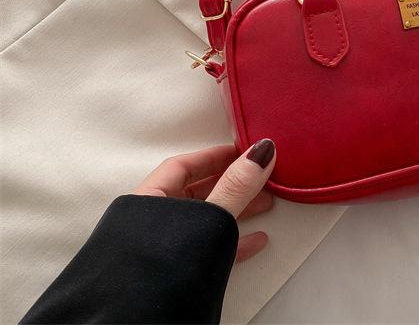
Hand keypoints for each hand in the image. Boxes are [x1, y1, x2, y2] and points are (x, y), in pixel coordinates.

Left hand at [133, 140, 275, 262]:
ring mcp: (162, 250)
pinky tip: (256, 241)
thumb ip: (235, 186)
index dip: (216, 155)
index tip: (245, 150)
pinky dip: (231, 241)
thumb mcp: (208, 220)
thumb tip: (263, 149)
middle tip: (263, 175)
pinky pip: (206, 248)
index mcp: (147, 201)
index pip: (183, 165)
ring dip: (236, 210)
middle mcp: (151, 222)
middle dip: (233, 182)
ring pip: (204, 221)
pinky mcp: (174, 274)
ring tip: (267, 204)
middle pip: (196, 191)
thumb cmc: (165, 267)